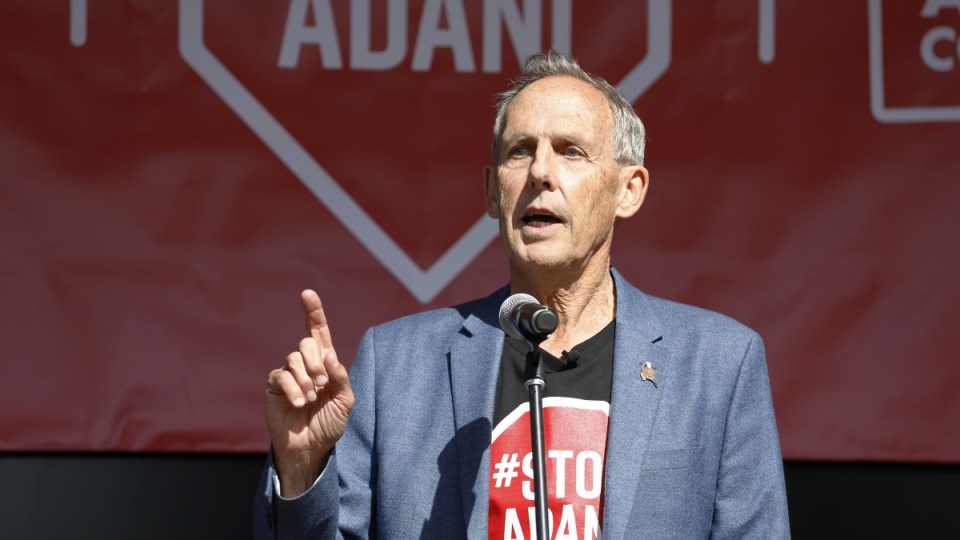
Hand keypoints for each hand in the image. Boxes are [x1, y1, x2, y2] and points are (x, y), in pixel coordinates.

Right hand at [265, 290, 353, 497]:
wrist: (311, 447)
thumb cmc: (330, 423)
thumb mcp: (345, 401)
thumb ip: (341, 377)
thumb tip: (329, 354)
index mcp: (325, 363)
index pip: (318, 332)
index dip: (313, 312)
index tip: (307, 293)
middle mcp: (306, 364)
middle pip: (307, 343)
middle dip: (316, 361)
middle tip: (322, 383)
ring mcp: (289, 374)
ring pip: (293, 358)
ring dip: (306, 378)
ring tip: (310, 398)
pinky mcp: (274, 386)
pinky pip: (280, 375)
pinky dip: (293, 388)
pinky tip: (300, 402)